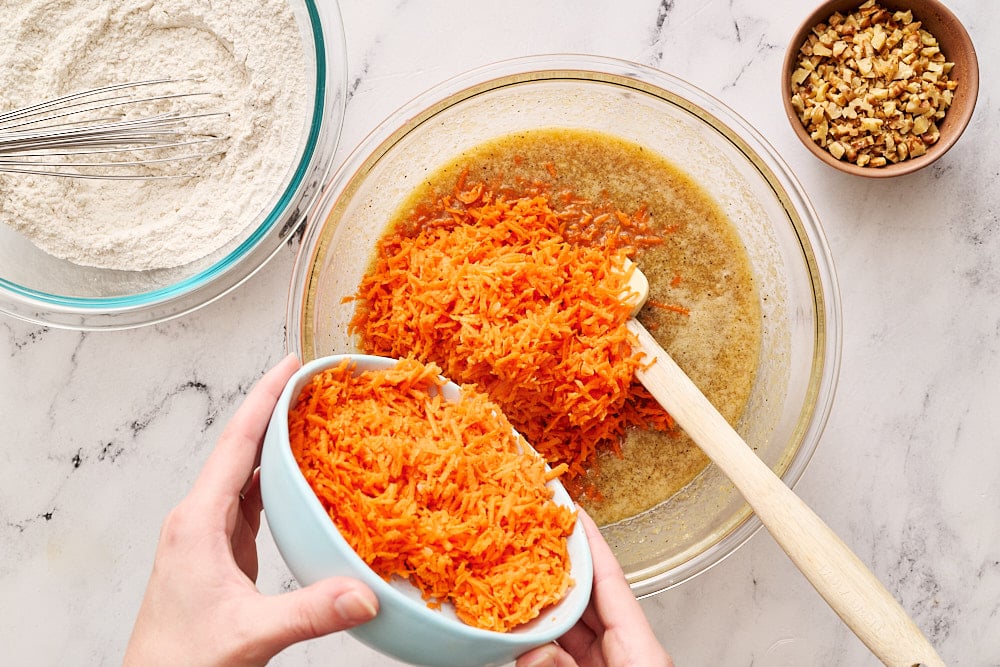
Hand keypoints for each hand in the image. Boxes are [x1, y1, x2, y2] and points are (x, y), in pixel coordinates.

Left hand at [124, 354, 377, 666]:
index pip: (237, 445)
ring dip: (276, 442)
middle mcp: (199, 519)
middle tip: (312, 382)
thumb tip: (365, 594)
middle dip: (275, 409)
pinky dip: (277, 480)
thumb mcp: (248, 634)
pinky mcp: (221, 552)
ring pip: (246, 472)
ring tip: (311, 417)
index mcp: (198, 522)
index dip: (265, 399)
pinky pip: (252, 500)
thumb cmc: (181, 661)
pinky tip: (300, 477)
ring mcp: (208, 534)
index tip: (290, 366)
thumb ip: (308, 612)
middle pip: (241, 448)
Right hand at [516, 510, 672, 666]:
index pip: (612, 581)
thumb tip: (531, 652)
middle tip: (534, 537)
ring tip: (520, 576)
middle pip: (591, 595)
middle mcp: (628, 651)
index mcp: (641, 651)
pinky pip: (569, 644)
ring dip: (547, 601)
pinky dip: (546, 630)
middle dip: (560, 566)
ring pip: (576, 621)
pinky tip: (525, 622)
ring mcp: (612, 662)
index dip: (591, 543)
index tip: (574, 513)